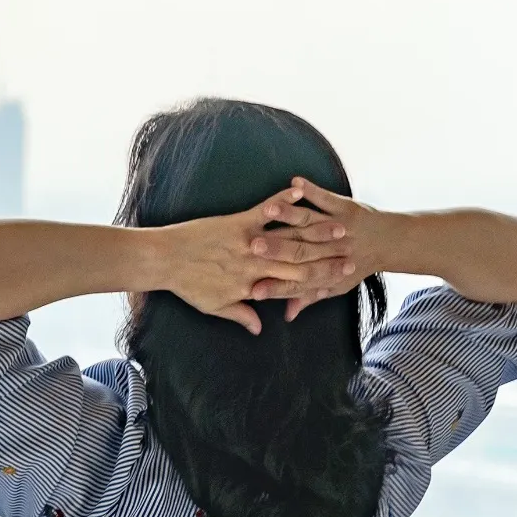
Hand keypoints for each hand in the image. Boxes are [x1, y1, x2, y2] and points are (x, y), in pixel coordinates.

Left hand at [156, 186, 355, 334]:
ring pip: (289, 238)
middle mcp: (256, 265)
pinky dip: (282, 200)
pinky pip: (264, 210)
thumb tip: (260, 327)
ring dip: (316, 231)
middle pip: (300, 263)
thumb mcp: (214, 305)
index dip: (320, 282)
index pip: (294, 285)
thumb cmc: (186, 284)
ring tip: (340, 227)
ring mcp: (248, 242)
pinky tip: (300, 190)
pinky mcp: (237, 222)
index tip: (342, 278)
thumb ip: (241, 314)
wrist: (162, 260)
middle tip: (354, 253)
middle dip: (329, 259)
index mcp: (253, 284)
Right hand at [255, 176, 387, 319]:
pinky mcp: (346, 208)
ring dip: (289, 215)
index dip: (276, 288)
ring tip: (269, 211)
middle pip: (300, 252)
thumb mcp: (335, 285)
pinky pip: (327, 198)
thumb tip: (288, 314)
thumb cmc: (357, 265)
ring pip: (310, 222)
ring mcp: (339, 227)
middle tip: (253, 247)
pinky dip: (312, 190)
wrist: (391, 242)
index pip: (298, 283)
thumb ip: (308, 296)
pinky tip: (295, 183)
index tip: (254, 291)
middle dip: (276, 249)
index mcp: (328, 271)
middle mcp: (333, 250)